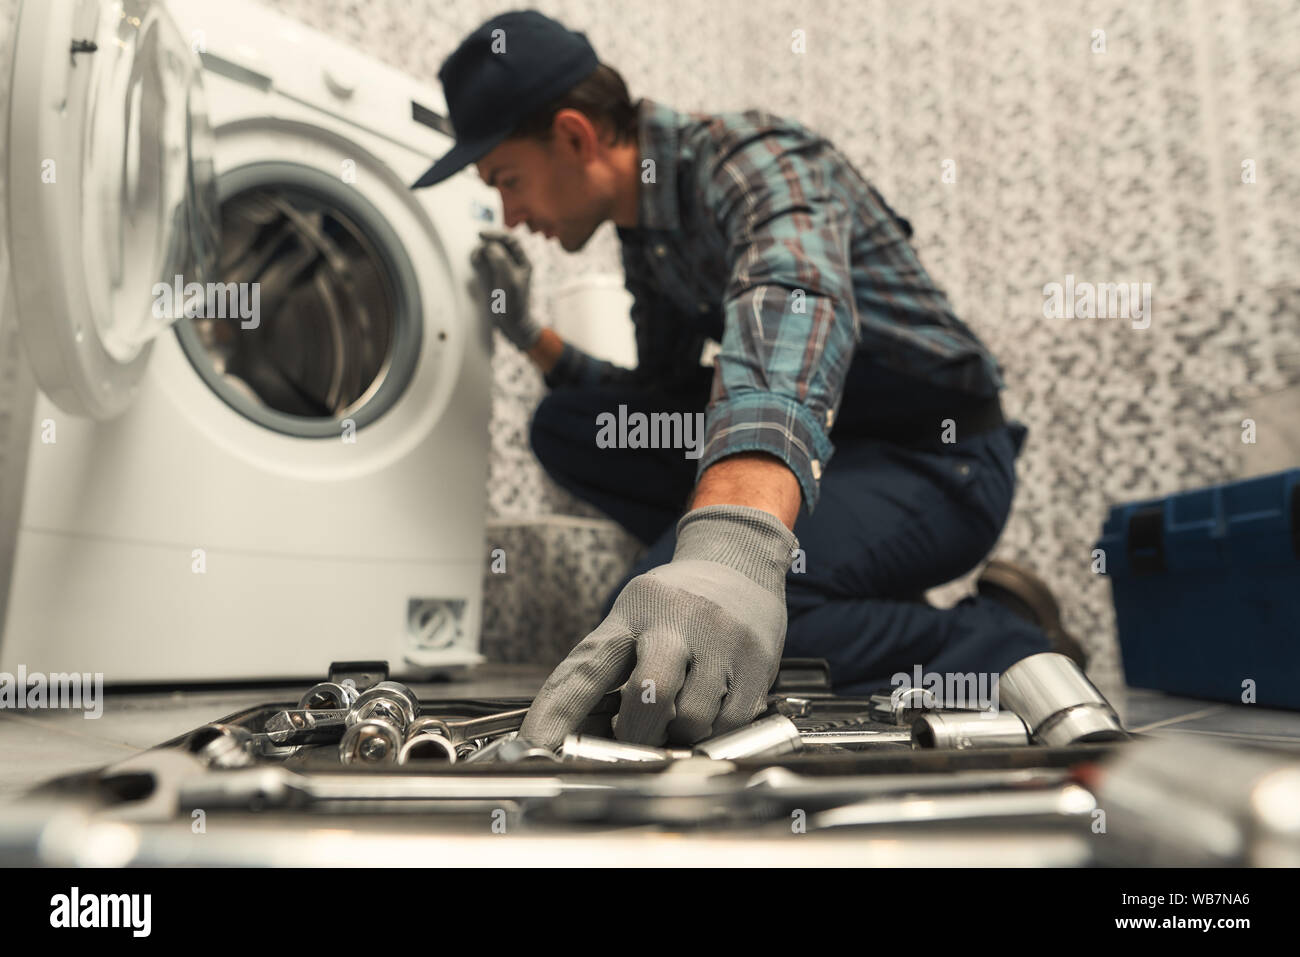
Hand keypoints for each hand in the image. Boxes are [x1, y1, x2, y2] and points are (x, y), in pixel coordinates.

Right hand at [470, 229, 542, 350]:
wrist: (511, 325)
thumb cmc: (514, 304)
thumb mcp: (509, 280)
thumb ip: (501, 260)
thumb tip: (490, 246)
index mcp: (523, 262)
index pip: (511, 240)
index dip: (496, 234)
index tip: (481, 235)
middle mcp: (513, 264)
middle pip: (499, 244)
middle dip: (486, 244)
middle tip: (478, 251)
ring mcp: (502, 271)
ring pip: (490, 253)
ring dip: (481, 252)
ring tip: (476, 259)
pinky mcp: (493, 278)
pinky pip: (484, 264)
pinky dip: (478, 261)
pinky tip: (475, 264)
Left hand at [518, 505, 798, 749]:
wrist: (740, 561)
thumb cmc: (674, 603)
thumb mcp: (632, 617)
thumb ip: (605, 670)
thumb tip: (575, 735)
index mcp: (632, 613)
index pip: (587, 667)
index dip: (557, 712)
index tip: (536, 746)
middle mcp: (677, 622)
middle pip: (650, 692)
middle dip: (636, 732)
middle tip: (633, 738)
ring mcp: (721, 641)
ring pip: (693, 718)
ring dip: (678, 734)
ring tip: (678, 713)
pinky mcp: (757, 662)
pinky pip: (731, 723)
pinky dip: (713, 732)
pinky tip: (710, 709)